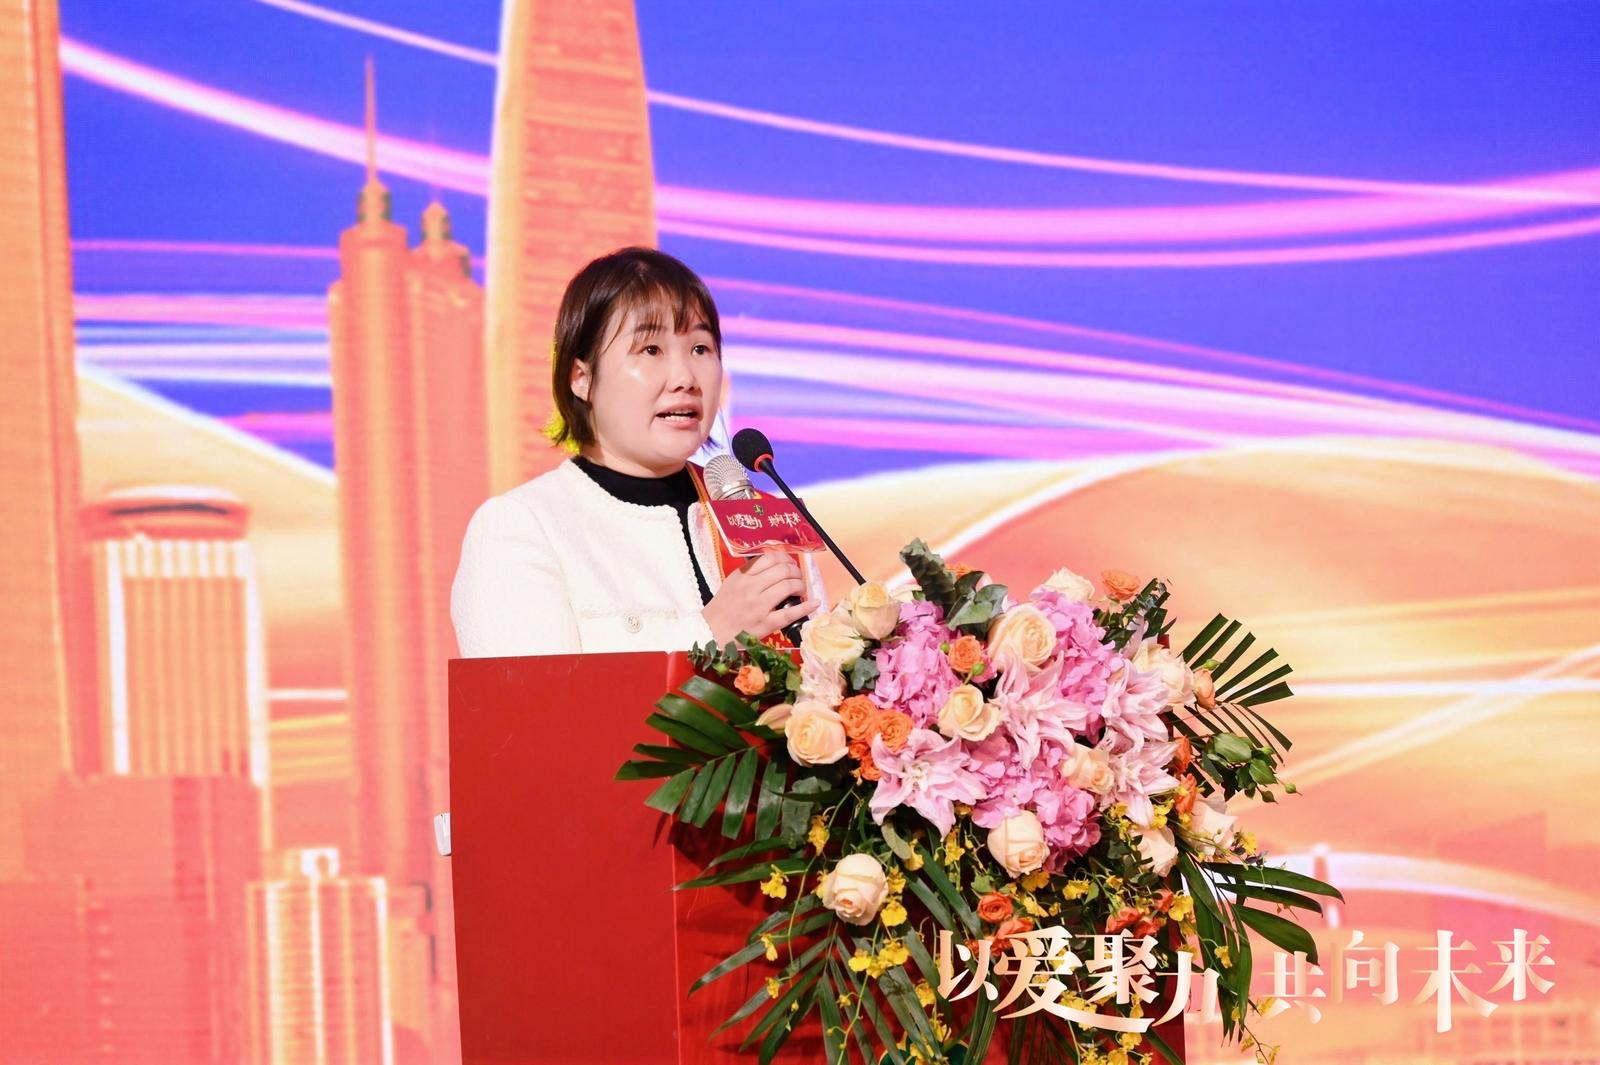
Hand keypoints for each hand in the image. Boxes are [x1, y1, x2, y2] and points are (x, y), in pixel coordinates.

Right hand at [702, 552, 816, 644]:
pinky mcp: (765, 623)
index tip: (790, 564)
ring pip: (788, 586)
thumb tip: (773, 565)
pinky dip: (806, 607)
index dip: (786, 559)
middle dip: (796, 572)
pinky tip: (814, 603)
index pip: (771, 558)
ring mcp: (759, 605)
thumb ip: (749, 573)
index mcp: (742, 576)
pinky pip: (790, 613)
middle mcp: (751, 587)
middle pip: (783, 570)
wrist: (710, 632)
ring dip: (800, 585)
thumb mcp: (731, 583)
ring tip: (801, 590)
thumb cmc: (721, 609)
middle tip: (798, 578)